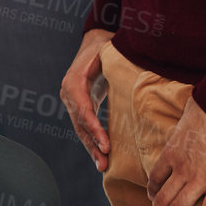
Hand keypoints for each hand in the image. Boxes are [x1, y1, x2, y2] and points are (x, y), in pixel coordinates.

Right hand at [60, 28, 115, 170]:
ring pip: (80, 127)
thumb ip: (117, 62)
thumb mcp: (110, 50)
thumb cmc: (106, 44)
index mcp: (74, 80)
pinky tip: (100, 154)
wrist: (94, 39)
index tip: (106, 145)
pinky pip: (83, 125)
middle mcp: (68, 91)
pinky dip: (91, 140)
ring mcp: (70, 98)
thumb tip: (137, 70)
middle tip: (104, 163)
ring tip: (102, 166)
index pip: (83, 109)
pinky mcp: (78, 103)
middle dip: (92, 144)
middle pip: (79, 123)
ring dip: (90, 147)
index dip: (94, 129)